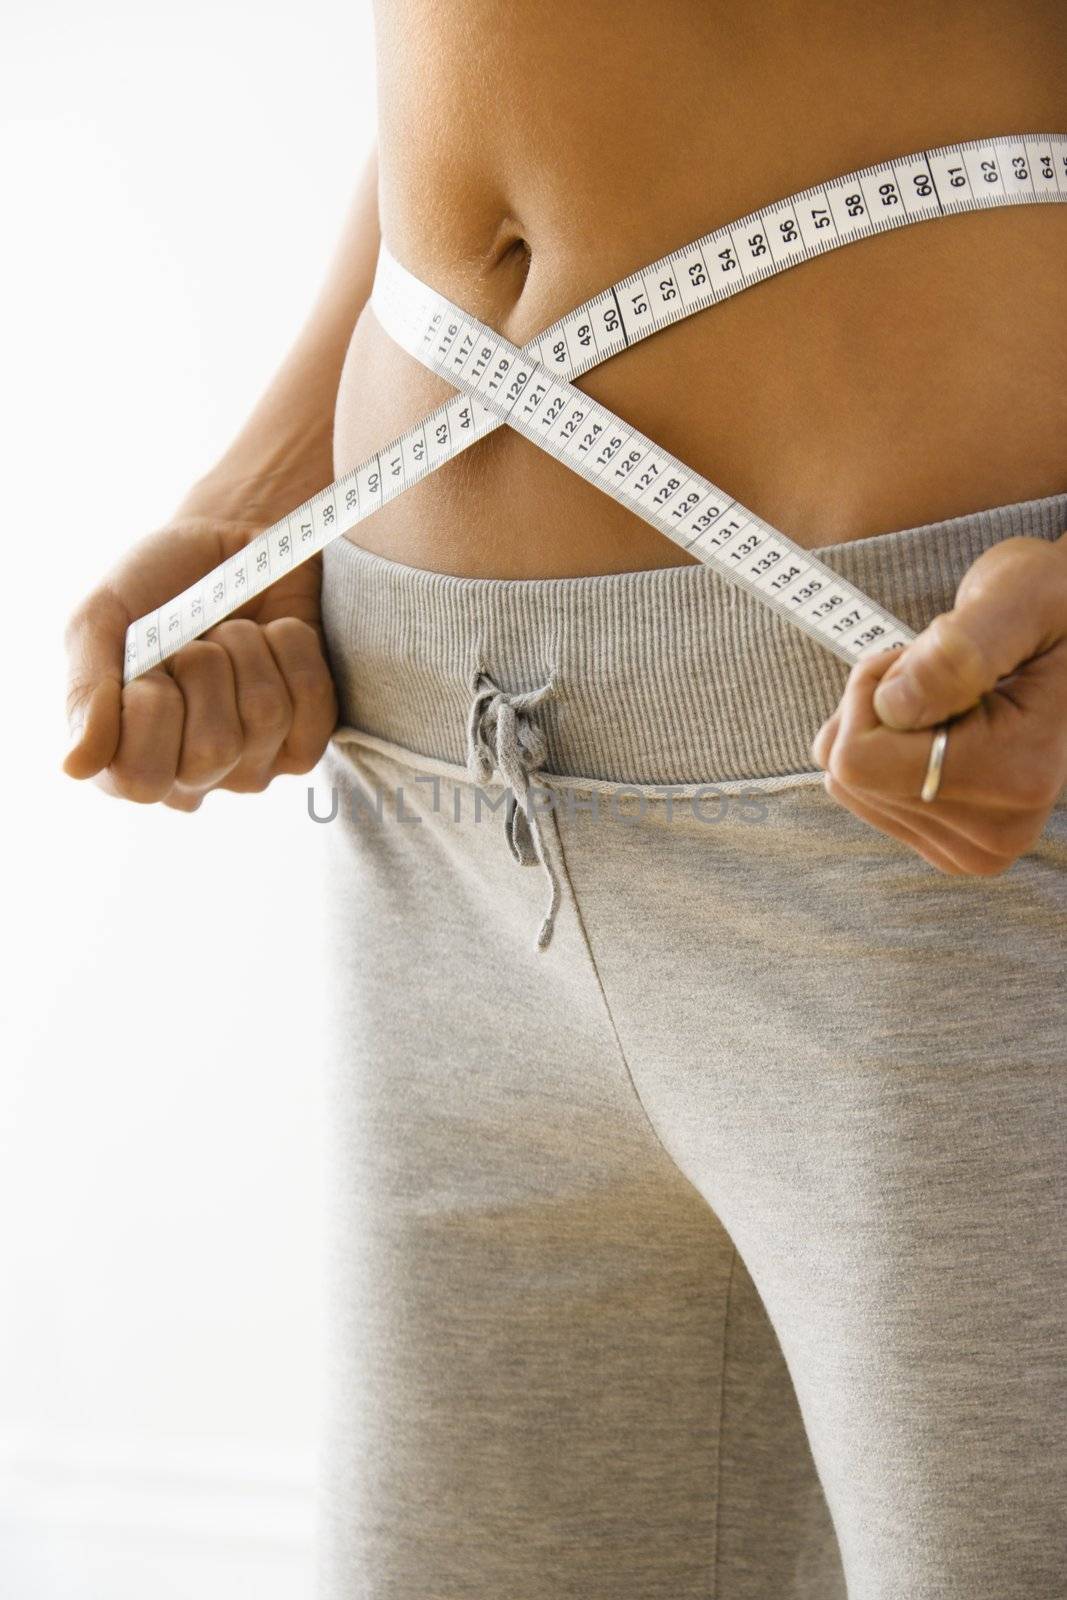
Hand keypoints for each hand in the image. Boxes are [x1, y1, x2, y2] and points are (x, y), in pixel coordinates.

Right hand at [63, 516, 337, 809]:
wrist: (230, 538)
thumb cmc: (157, 585)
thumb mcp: (101, 622)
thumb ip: (84, 692)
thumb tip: (76, 766)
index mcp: (125, 759)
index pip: (142, 778)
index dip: (149, 704)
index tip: (148, 661)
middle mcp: (190, 778)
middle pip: (213, 750)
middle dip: (202, 667)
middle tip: (194, 642)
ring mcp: (252, 766)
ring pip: (266, 715)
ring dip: (247, 647)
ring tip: (232, 631)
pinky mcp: (306, 740)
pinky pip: (314, 705)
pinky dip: (293, 648)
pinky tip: (274, 637)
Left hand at [810, 532, 1066, 873]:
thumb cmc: (1047, 603)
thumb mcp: (1018, 598)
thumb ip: (957, 651)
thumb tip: (893, 707)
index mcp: (1016, 777)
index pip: (859, 759)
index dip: (872, 689)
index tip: (924, 654)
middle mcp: (998, 833)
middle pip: (850, 777)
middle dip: (876, 707)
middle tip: (937, 673)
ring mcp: (973, 849)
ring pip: (850, 786)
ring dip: (879, 726)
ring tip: (944, 697)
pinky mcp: (948, 847)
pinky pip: (862, 795)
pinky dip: (882, 749)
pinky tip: (937, 727)